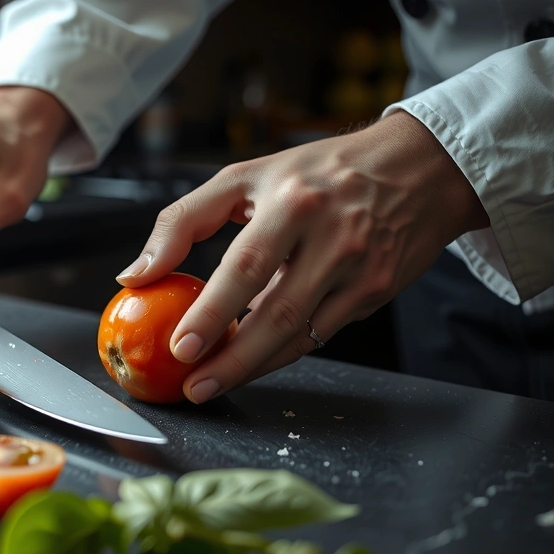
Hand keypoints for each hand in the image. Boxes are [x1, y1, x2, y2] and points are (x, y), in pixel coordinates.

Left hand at [117, 111, 489, 402]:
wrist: (419, 167)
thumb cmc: (319, 172)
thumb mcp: (246, 178)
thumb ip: (183, 222)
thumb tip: (134, 275)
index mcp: (293, 202)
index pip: (245, 266)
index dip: (212, 313)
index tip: (181, 346)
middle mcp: (333, 237)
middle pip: (277, 314)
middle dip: (232, 360)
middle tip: (194, 386)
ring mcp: (361, 270)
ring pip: (301, 336)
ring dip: (254, 367)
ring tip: (212, 382)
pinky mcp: (377, 292)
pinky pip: (321, 335)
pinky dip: (284, 353)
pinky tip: (253, 362)